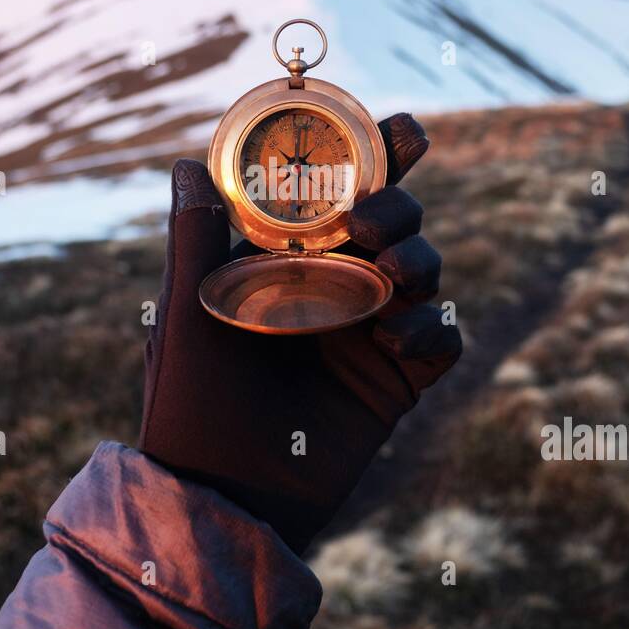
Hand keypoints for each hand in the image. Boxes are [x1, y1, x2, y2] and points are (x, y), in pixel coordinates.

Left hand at [139, 114, 460, 553]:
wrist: (223, 500)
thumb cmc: (189, 407)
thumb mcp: (186, 317)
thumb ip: (194, 241)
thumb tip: (186, 160)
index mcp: (284, 264)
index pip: (335, 197)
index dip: (374, 157)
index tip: (400, 128)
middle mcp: (331, 291)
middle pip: (393, 224)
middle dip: (399, 207)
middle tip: (370, 224)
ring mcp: (367, 336)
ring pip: (424, 273)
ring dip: (420, 262)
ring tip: (390, 280)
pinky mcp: (394, 384)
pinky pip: (441, 341)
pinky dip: (435, 330)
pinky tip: (397, 341)